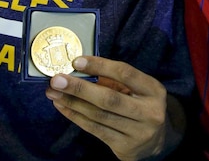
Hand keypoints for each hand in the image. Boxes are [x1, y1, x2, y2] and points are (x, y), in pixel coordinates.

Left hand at [46, 56, 181, 160]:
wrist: (155, 142)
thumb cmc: (141, 107)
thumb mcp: (139, 90)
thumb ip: (116, 80)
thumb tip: (82, 69)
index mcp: (154, 90)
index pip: (126, 74)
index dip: (101, 66)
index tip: (77, 61)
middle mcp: (149, 111)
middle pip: (109, 98)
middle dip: (80, 88)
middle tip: (56, 79)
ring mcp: (137, 131)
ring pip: (98, 115)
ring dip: (72, 102)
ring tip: (53, 92)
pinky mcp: (124, 146)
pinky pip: (95, 129)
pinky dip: (76, 116)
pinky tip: (63, 106)